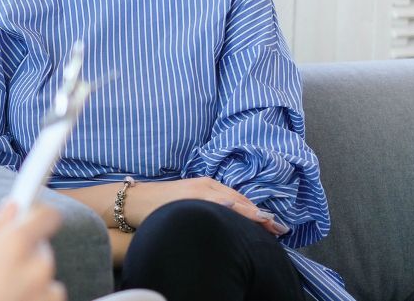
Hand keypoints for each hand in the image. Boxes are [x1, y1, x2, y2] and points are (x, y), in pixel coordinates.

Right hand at [0, 202, 65, 300]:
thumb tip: (9, 209)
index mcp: (13, 246)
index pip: (47, 216)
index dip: (37, 215)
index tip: (30, 218)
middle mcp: (37, 269)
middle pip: (42, 249)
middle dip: (24, 254)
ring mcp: (46, 295)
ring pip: (44, 277)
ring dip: (29, 281)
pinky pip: (47, 299)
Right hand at [123, 177, 287, 235]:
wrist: (133, 201)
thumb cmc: (158, 206)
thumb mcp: (186, 203)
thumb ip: (205, 207)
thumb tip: (223, 219)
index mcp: (207, 186)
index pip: (238, 201)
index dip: (257, 213)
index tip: (274, 225)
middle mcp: (206, 185)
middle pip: (240, 200)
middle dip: (260, 215)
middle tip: (280, 228)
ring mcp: (198, 189)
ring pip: (231, 200)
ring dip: (251, 212)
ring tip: (268, 223)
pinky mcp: (188, 194)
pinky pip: (213, 200)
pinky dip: (227, 205)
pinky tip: (236, 208)